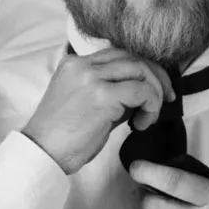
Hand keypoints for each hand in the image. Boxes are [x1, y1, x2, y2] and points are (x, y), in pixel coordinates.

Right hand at [22, 47, 169, 174]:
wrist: (42, 154)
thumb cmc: (62, 137)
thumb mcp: (86, 105)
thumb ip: (111, 92)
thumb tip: (141, 93)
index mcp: (75, 63)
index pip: (118, 54)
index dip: (143, 68)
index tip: (156, 88)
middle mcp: (82, 64)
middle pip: (133, 57)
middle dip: (156, 76)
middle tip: (166, 98)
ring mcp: (92, 77)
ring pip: (140, 69)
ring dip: (155, 93)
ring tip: (150, 116)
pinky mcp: (103, 95)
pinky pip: (141, 90)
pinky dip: (150, 106)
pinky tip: (141, 124)